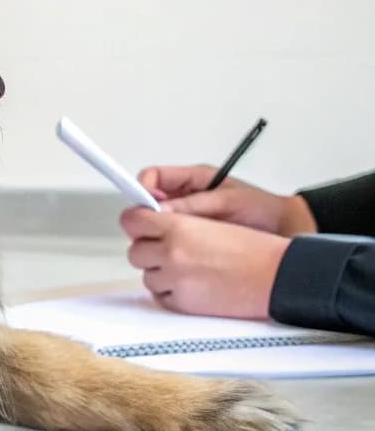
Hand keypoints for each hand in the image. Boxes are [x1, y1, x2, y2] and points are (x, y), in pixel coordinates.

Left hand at [121, 208, 289, 318]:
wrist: (277, 277)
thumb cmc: (253, 248)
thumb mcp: (210, 221)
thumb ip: (175, 222)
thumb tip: (146, 223)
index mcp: (178, 227)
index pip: (132, 221)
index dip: (135, 222)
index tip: (139, 224)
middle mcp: (170, 253)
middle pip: (135, 251)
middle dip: (149, 250)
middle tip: (171, 250)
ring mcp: (174, 280)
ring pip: (147, 275)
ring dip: (161, 273)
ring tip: (191, 269)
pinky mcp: (181, 304)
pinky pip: (160, 296)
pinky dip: (171, 291)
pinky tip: (194, 284)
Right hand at [138, 165, 315, 236]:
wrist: (286, 231)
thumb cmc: (263, 210)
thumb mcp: (227, 202)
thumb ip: (194, 205)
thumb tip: (161, 210)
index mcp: (193, 180)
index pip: (154, 177)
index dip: (143, 188)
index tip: (143, 203)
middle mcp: (185, 198)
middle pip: (149, 203)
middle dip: (147, 215)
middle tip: (155, 227)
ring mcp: (187, 219)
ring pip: (157, 224)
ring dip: (159, 233)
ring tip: (172, 241)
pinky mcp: (192, 239)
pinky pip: (170, 241)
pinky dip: (170, 246)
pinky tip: (179, 253)